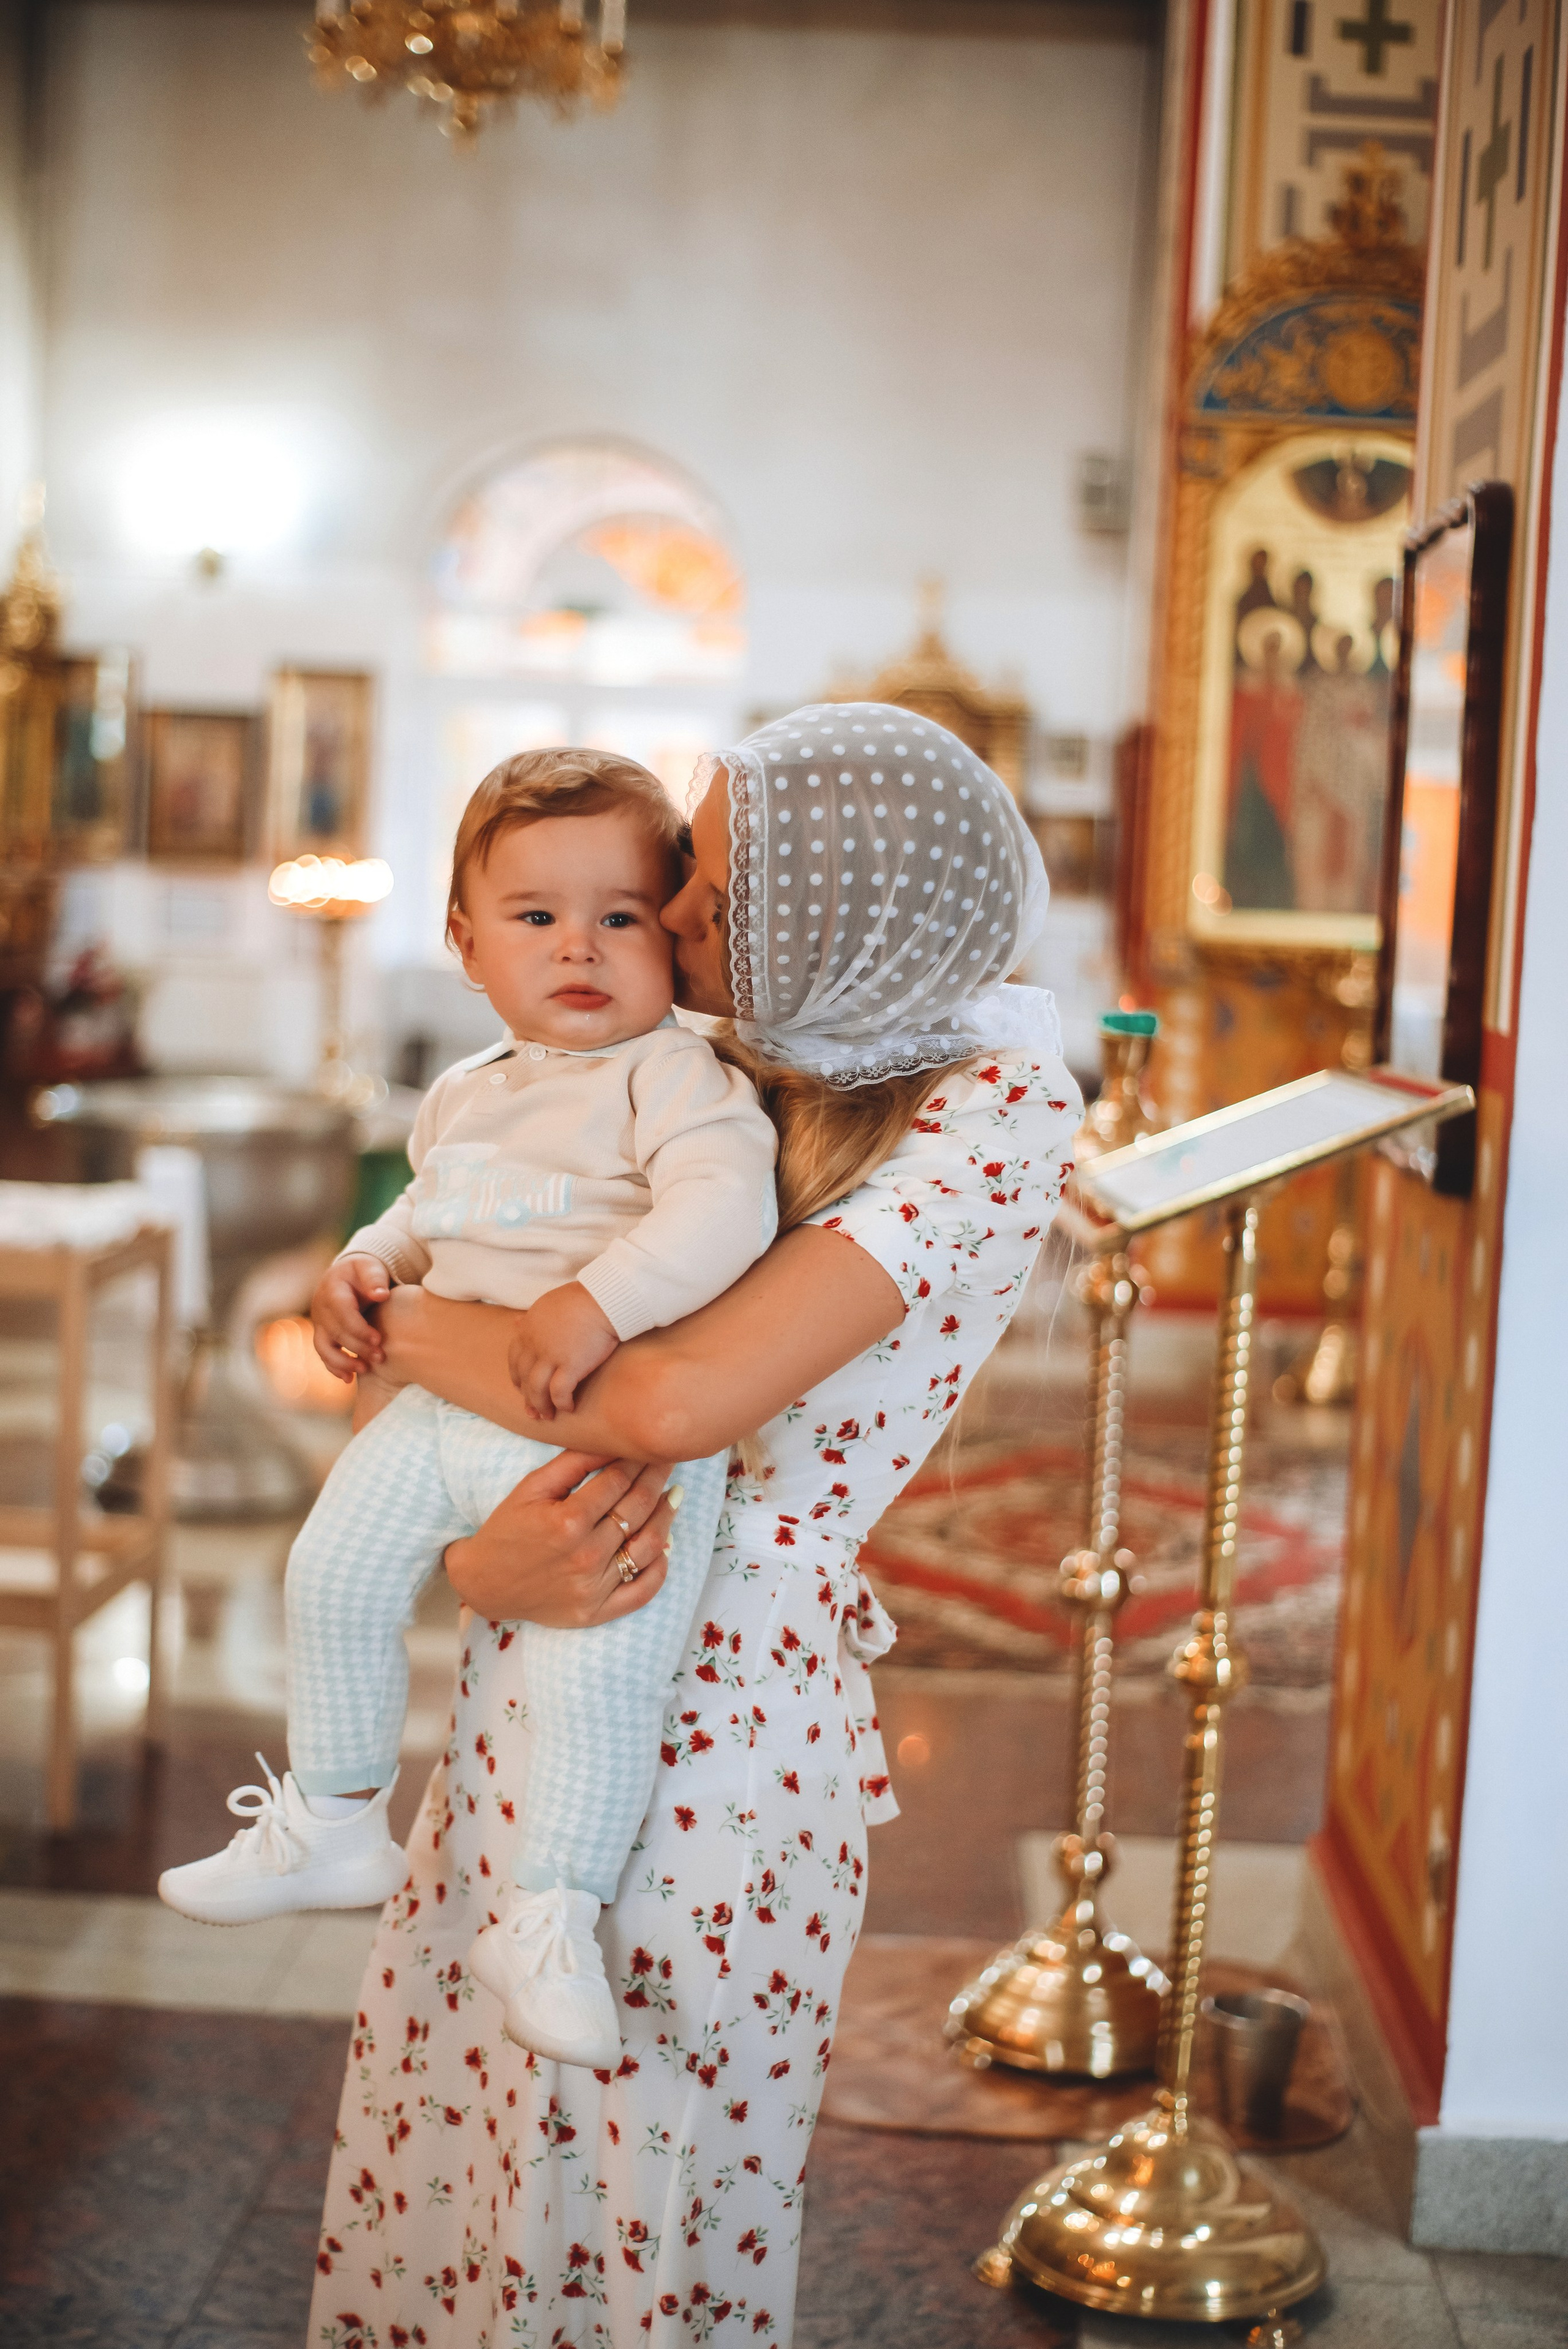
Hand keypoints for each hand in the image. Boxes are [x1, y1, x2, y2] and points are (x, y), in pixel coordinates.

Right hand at [311, 1253, 391, 1382]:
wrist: (348, 1276)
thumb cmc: (362, 1271)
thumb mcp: (369, 1267)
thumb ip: (374, 1278)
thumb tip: (381, 1295)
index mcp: (332, 1290)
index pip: (342, 1312)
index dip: (359, 1328)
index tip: (378, 1339)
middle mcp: (321, 1308)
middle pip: (335, 1332)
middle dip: (357, 1347)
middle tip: (380, 1357)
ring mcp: (320, 1323)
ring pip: (324, 1347)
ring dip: (342, 1362)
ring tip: (364, 1370)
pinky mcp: (323, 1334)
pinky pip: (323, 1353)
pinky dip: (334, 1367)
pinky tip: (349, 1378)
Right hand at [444, 1450, 682, 1627]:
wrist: (484, 1583)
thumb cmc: (508, 1528)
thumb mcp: (532, 1487)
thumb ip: (574, 1462)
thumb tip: (613, 1441)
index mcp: (568, 1521)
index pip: (619, 1480)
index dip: (640, 1459)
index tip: (652, 1446)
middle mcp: (585, 1555)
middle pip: (638, 1508)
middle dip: (658, 1478)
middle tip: (670, 1461)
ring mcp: (594, 1587)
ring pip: (648, 1546)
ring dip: (667, 1517)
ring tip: (673, 1497)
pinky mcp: (597, 1612)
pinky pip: (643, 1590)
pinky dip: (660, 1567)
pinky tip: (665, 1545)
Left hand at [508, 1282, 619, 1420]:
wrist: (604, 1299)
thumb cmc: (582, 1299)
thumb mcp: (547, 1305)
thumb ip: (530, 1319)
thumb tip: (515, 1323)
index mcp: (529, 1329)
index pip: (515, 1359)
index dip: (517, 1377)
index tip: (522, 1388)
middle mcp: (535, 1344)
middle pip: (523, 1377)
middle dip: (527, 1397)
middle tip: (533, 1411)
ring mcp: (551, 1356)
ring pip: (536, 1389)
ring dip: (540, 1406)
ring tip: (548, 1417)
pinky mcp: (571, 1366)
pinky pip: (559, 1392)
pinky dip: (561, 1403)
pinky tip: (569, 1408)